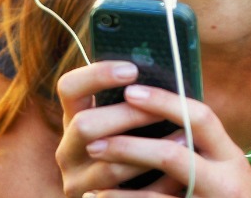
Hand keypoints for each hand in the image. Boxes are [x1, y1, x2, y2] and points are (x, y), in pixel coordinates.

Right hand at [57, 61, 178, 195]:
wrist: (130, 193)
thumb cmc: (138, 140)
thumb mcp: (126, 118)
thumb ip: (133, 97)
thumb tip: (162, 64)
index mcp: (73, 116)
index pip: (69, 87)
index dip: (97, 75)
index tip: (133, 70)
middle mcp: (66, 148)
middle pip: (85, 125)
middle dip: (127, 116)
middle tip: (161, 110)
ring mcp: (75, 179)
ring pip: (108, 163)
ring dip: (147, 151)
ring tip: (184, 138)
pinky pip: (122, 193)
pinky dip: (153, 181)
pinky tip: (177, 172)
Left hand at [80, 84, 250, 197]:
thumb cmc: (229, 195)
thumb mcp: (226, 166)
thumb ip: (200, 143)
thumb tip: (154, 107)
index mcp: (230, 157)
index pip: (200, 118)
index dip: (164, 102)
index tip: (130, 91)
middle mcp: (226, 182)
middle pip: (172, 157)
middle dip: (129, 146)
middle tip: (94, 140)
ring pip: (154, 196)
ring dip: (118, 182)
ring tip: (93, 171)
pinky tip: (100, 197)